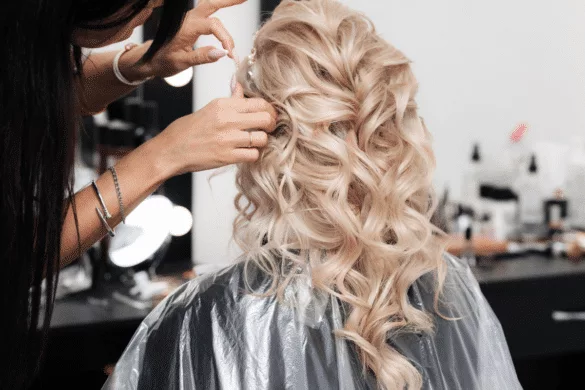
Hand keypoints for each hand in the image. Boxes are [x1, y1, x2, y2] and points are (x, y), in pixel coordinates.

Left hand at [133, 0, 246, 78]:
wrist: (150, 59)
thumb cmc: (163, 61)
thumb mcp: (181, 62)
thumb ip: (202, 57)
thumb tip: (221, 52)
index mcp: (186, 28)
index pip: (213, 26)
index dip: (225, 38)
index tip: (230, 53)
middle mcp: (189, 20)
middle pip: (211, 5)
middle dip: (229, 1)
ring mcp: (191, 19)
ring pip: (210, 6)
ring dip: (225, 2)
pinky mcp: (193, 23)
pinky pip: (208, 12)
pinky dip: (219, 8)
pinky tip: (227, 5)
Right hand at [155, 83, 276, 174]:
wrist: (171, 150)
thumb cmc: (187, 130)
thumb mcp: (209, 108)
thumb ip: (230, 100)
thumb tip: (239, 86)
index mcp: (223, 104)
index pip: (259, 102)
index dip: (269, 110)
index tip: (268, 115)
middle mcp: (227, 119)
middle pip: (266, 118)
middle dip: (271, 125)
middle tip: (267, 129)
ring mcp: (228, 138)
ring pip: (262, 138)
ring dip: (262, 142)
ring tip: (254, 142)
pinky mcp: (227, 156)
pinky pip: (253, 155)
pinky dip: (253, 155)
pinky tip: (246, 153)